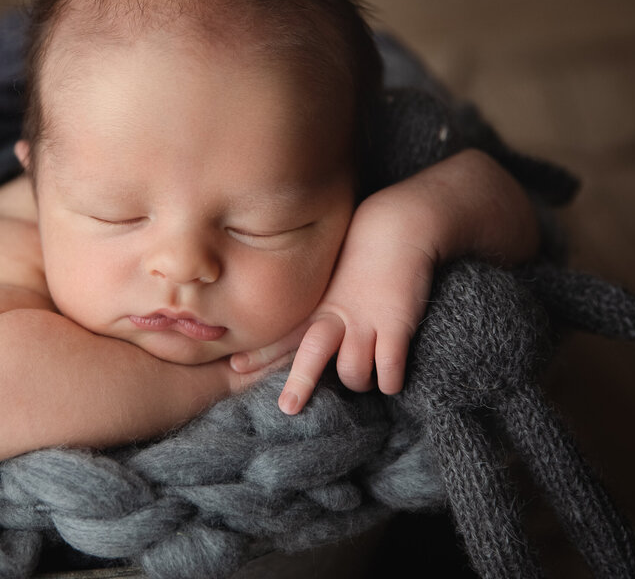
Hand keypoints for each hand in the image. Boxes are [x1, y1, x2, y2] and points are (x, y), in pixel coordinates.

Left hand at [231, 184, 442, 413]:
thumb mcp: (329, 281)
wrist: (398, 226)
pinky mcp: (396, 324)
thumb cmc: (361, 254)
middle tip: (288, 407)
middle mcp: (336, 315)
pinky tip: (391, 381)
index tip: (236, 366)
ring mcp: (366, 321)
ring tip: (366, 380)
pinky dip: (391, 381)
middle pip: (311, 353)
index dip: (261, 352)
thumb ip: (316, 308)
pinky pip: (390, 369)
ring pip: (353, 372)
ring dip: (360, 383)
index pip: (284, 333)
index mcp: (317, 306)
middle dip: (299, 382)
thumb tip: (304, 335)